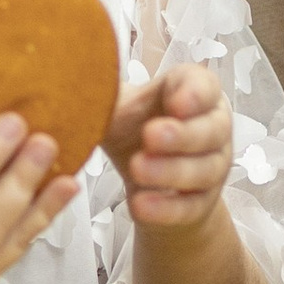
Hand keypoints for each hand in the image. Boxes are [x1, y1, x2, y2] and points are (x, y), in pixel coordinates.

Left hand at [103, 64, 233, 234]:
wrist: (146, 182)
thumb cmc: (135, 130)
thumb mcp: (119, 106)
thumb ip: (104, 92)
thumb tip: (70, 75)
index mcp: (196, 95)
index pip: (206, 87)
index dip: (194, 94)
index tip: (175, 102)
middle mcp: (214, 129)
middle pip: (211, 130)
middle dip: (182, 134)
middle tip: (150, 135)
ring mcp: (213, 169)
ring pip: (204, 170)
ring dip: (171, 170)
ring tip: (137, 168)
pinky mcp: (202, 204)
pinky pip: (189, 207)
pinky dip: (165, 208)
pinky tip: (140, 205)